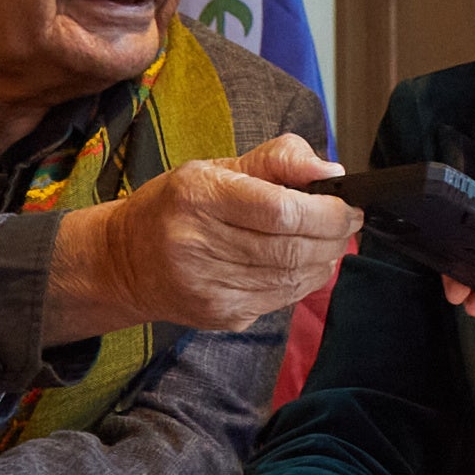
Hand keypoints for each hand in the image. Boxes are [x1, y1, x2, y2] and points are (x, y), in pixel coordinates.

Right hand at [48, 132, 360, 337]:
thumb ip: (279, 160)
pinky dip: (305, 280)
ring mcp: (208, 286)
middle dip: (334, 235)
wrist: (125, 261)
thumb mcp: (218, 167)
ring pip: (292, 278)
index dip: (327, 212)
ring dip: (325, 259)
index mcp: (198, 196)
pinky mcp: (220, 314)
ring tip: (330, 241)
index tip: (348, 205)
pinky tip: (306, 264)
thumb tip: (331, 172)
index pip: (282, 211)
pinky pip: (281, 299)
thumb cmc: (179, 205)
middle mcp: (197, 243)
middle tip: (348, 222)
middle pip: (292, 248)